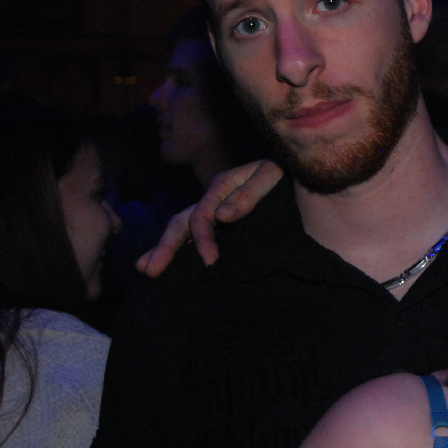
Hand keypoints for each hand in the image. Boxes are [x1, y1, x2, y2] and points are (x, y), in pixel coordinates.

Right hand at [135, 160, 284, 276]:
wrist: (302, 179)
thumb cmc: (286, 177)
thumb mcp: (270, 177)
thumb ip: (249, 195)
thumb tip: (222, 216)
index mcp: (223, 185)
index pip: (203, 215)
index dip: (203, 238)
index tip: (210, 261)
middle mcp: (213, 198)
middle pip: (182, 221)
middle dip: (166, 247)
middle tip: (151, 271)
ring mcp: (214, 210)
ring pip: (181, 228)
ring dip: (162, 248)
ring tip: (145, 269)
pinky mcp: (221, 224)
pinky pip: (192, 234)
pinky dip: (176, 248)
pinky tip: (159, 261)